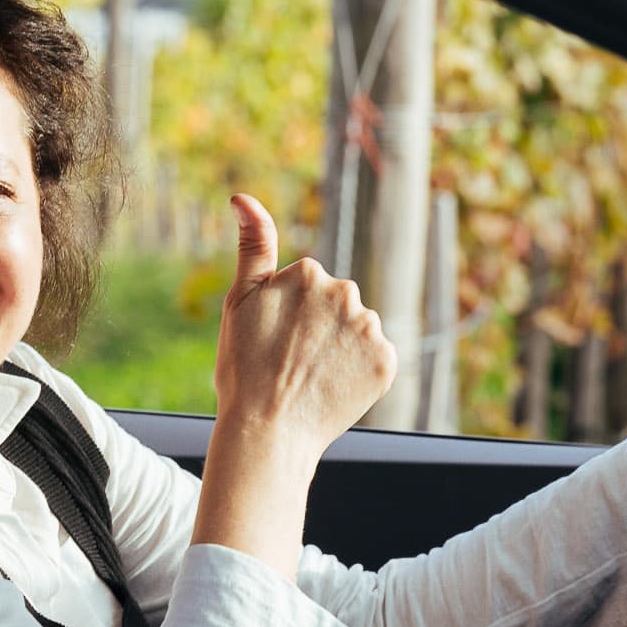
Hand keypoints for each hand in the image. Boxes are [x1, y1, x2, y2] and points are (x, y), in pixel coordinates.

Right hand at [211, 193, 398, 466]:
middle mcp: (346, 292)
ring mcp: (369, 328)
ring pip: (356, 330)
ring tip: (312, 376)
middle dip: (318, 326)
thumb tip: (242, 197)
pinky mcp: (387, 362)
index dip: (287, 314)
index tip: (273, 338)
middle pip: (335, 305)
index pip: (306, 285)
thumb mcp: (239, 300)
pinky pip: (375, 358)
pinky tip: (334, 387)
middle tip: (290, 360)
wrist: (267, 429)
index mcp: (308, 272)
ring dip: (340, 348)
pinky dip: (359, 372)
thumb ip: (252, 245)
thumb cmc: (244, 367)